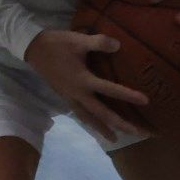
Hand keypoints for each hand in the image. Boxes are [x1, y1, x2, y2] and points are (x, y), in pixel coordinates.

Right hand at [25, 29, 148, 139]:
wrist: (34, 49)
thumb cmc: (57, 44)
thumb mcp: (78, 40)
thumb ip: (99, 43)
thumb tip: (118, 45)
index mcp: (82, 80)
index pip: (109, 90)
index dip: (127, 95)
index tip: (145, 101)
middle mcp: (77, 94)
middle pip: (101, 114)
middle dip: (120, 124)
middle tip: (137, 132)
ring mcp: (70, 98)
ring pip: (89, 118)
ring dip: (103, 129)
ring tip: (115, 139)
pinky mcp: (65, 97)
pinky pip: (80, 114)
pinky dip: (90, 122)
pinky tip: (96, 125)